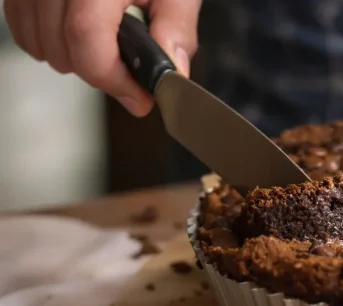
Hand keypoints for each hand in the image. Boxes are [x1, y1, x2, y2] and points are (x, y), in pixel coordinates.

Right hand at [3, 0, 201, 116]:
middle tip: (128, 70)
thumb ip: (177, 30)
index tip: (137, 96)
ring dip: (71, 58)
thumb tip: (171, 74)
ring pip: (35, 41)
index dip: (112, 78)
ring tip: (105, 47)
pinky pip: (18, 24)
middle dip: (99, 70)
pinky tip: (75, 35)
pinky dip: (46, 40)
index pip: (86, 35)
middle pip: (61, 46)